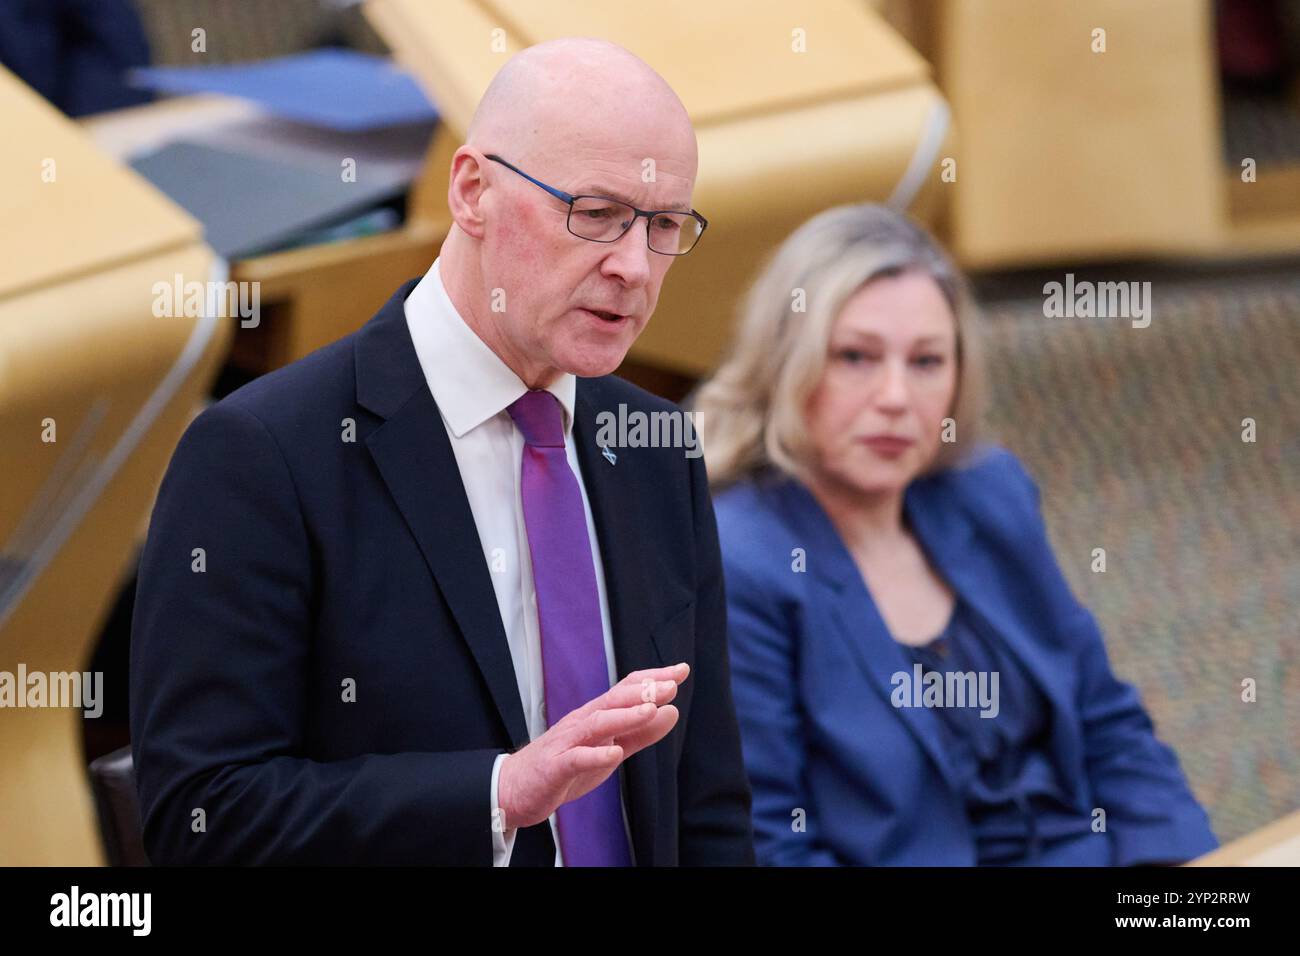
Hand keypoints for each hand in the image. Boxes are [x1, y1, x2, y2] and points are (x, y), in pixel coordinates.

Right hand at [496, 663, 688, 829]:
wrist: (514, 790)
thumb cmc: (564, 767)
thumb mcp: (610, 750)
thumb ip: (640, 733)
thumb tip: (671, 711)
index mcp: (596, 716)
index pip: (626, 690)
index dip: (653, 679)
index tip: (681, 671)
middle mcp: (582, 722)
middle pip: (613, 700)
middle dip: (643, 692)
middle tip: (672, 684)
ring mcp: (567, 743)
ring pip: (597, 724)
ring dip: (624, 716)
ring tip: (650, 709)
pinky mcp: (555, 767)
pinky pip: (576, 759)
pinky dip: (595, 755)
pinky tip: (615, 753)